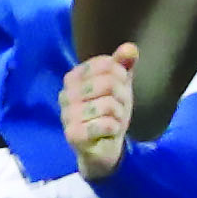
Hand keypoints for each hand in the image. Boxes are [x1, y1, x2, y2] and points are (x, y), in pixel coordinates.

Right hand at [61, 44, 139, 178]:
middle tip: (117, 109)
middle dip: (121, 97)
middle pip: (108, 83)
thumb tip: (130, 48)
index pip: (106, 64)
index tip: (117, 90)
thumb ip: (124, 65)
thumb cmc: (109, 113)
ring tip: (112, 122)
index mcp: (73, 77)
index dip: (121, 76)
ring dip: (119, 115)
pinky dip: (114, 129)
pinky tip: (108, 133)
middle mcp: (66, 94)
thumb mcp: (120, 86)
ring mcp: (67, 115)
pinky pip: (105, 124)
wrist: (102, 148)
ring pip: (109, 105)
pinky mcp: (73, 134)